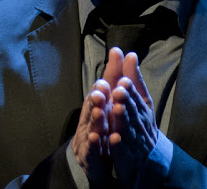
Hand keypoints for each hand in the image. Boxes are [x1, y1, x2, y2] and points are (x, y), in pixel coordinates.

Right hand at [71, 47, 125, 184]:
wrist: (89, 155)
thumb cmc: (100, 122)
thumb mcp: (107, 98)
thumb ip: (113, 76)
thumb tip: (118, 50)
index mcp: (98, 104)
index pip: (101, 90)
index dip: (105, 82)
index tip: (111, 74)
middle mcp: (91, 116)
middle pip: (93, 106)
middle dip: (97, 97)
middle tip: (101, 89)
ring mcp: (88, 134)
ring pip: (92, 125)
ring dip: (96, 118)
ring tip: (100, 111)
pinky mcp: (89, 153)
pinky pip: (92, 148)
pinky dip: (95, 144)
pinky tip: (98, 139)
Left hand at [109, 52, 158, 184]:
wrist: (150, 157)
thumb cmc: (142, 122)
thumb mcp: (140, 99)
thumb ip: (133, 78)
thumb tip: (129, 53)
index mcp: (142, 107)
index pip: (136, 95)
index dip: (130, 88)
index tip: (123, 80)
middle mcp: (140, 121)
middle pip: (133, 110)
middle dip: (126, 100)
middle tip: (119, 90)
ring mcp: (134, 139)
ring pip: (128, 128)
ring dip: (122, 118)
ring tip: (116, 108)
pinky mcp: (127, 155)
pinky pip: (123, 150)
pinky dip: (118, 144)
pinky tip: (112, 138)